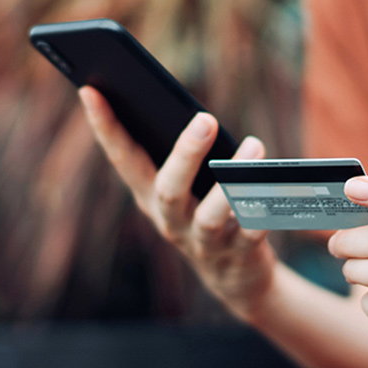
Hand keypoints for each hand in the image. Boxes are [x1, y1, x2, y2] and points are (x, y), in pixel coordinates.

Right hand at [78, 86, 277, 319]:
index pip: (121, 158)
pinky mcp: (238, 257)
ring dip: (232, 183)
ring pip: (211, 217)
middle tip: (206, 118)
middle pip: (169, 189)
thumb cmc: (206, 209)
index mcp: (149, 195)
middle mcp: (170, 220)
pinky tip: (276, 187)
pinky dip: (263, 211)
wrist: (234, 279)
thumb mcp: (185, 185)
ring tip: (255, 146)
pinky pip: (252, 235)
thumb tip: (194, 109)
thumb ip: (181, 152)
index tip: (91, 89)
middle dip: (186, 154)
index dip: (104, 126)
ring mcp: (203, 243)